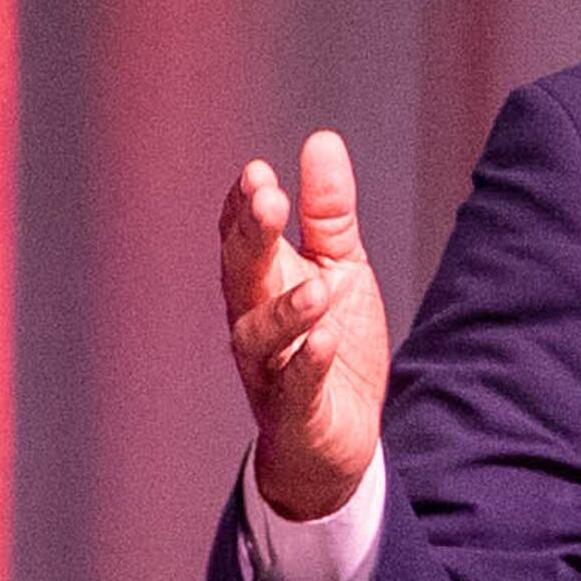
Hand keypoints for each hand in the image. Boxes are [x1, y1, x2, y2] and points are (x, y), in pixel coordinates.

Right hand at [221, 130, 392, 519]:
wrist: (338, 440)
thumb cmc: (330, 345)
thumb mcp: (339, 268)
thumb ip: (328, 212)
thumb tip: (321, 140)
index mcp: (260, 282)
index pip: (241, 237)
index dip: (244, 206)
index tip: (257, 171)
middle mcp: (252, 323)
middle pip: (240, 274)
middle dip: (251, 236)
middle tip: (268, 198)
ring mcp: (268, 370)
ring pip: (259, 336)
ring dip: (284, 308)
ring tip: (317, 286)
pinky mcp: (295, 413)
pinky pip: (294, 387)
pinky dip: (307, 365)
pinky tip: (325, 341)